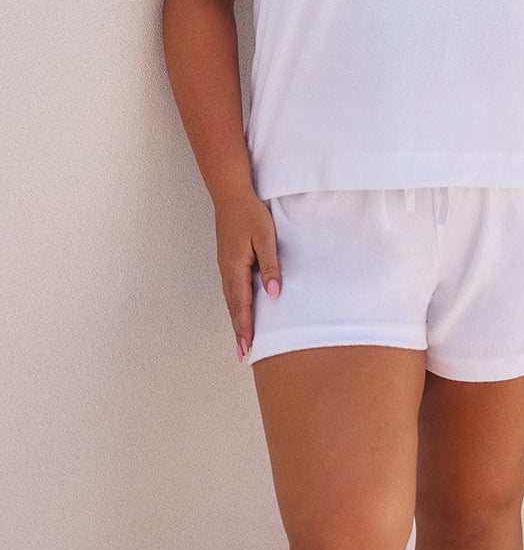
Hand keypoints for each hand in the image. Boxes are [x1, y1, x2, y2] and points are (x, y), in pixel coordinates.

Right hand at [214, 191, 281, 362]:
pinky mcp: (228, 260)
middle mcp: (227, 270)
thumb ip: (270, 265)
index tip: (247, 348)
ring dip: (236, 320)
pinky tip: (240, 310)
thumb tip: (273, 293)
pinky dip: (235, 305)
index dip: (245, 327)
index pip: (241, 304)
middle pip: (233, 307)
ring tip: (242, 339)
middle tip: (242, 354)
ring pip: (231, 299)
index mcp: (235, 268)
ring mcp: (225, 266)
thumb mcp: (265, 237)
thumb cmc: (250, 214)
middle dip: (238, 331)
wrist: (231, 195)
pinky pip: (231, 289)